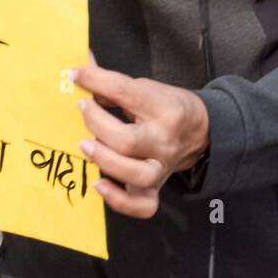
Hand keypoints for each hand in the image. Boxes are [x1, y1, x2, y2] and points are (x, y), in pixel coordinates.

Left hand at [74, 62, 209, 218]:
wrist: (201, 129)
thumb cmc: (167, 106)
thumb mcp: (148, 88)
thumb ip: (114, 85)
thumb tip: (79, 72)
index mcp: (165, 108)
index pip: (126, 92)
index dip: (96, 81)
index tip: (76, 75)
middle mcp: (165, 140)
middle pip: (127, 140)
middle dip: (97, 124)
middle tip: (83, 109)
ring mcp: (162, 167)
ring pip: (134, 174)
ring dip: (104, 160)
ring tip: (86, 144)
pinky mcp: (157, 187)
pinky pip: (142, 205)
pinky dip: (118, 200)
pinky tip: (99, 184)